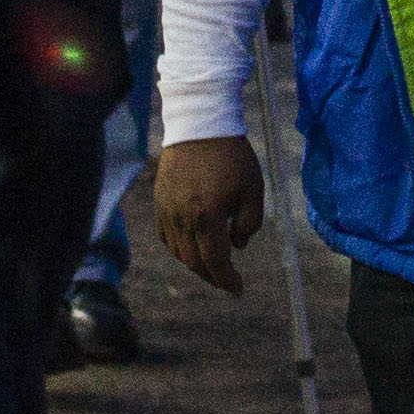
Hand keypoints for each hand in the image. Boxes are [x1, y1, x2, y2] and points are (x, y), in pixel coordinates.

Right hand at [155, 135, 264, 293]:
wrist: (200, 124)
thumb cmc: (232, 155)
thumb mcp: (253, 188)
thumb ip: (249, 223)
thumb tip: (237, 247)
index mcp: (207, 214)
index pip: (215, 261)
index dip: (227, 280)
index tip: (238, 290)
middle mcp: (183, 216)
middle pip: (194, 262)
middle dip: (213, 277)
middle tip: (228, 281)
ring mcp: (167, 210)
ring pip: (179, 252)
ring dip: (196, 264)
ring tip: (214, 264)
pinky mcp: (159, 202)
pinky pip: (166, 236)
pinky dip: (180, 248)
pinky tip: (193, 247)